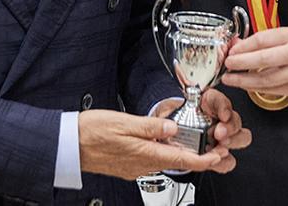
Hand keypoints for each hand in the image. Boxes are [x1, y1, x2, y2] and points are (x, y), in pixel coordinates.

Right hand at [78, 109, 223, 180]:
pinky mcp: (128, 164)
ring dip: (181, 154)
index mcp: (145, 153)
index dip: (204, 159)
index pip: (182, 160)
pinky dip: (164, 152)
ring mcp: (135, 165)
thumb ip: (150, 125)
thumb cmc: (91, 133)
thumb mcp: (123, 122)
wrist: (69, 145)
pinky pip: (152, 159)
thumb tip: (171, 127)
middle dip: (197, 156)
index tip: (218, 156)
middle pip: (177, 162)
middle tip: (213, 146)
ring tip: (193, 142)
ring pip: (165, 160)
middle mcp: (143, 163)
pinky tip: (163, 143)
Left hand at [149, 91, 250, 170]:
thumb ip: (169, 110)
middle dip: (231, 127)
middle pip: (236, 120)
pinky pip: (229, 160)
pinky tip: (216, 159)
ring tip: (219, 147)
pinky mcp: (218, 154)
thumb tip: (167, 115)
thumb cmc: (171, 120)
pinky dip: (225, 161)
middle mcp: (218, 119)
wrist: (167, 136)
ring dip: (232, 142)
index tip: (222, 115)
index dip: (224, 107)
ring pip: (240, 137)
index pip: (221, 100)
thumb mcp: (167, 110)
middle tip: (220, 133)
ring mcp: (221, 137)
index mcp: (208, 103)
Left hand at [221, 27, 287, 99]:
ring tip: (230, 78)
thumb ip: (262, 42)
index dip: (243, 46)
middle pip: (263, 59)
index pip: (261, 39)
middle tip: (227, 64)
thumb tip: (236, 44)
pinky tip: (244, 85)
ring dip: (243, 79)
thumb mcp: (286, 39)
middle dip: (240, 62)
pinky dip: (254, 88)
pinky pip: (270, 89)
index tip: (230, 50)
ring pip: (265, 79)